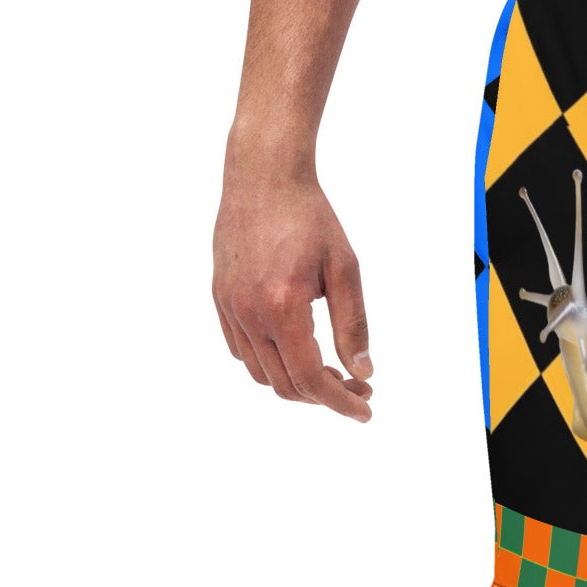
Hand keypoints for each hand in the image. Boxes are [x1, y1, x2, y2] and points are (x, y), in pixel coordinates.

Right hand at [212, 167, 373, 421]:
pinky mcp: (220, 299)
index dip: (341, 403)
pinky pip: (242, 352)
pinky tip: (298, 352)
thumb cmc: (310, 218)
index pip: (311, 379)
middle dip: (325, 397)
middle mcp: (248, 312)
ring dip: (298, 384)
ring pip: (262, 374)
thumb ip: (354, 326)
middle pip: (286, 385)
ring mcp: (228, 306)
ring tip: (332, 371)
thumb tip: (363, 374)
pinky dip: (271, 365)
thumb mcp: (346, 270)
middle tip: (358, 386)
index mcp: (282, 306)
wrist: (263, 176)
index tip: (366, 410)